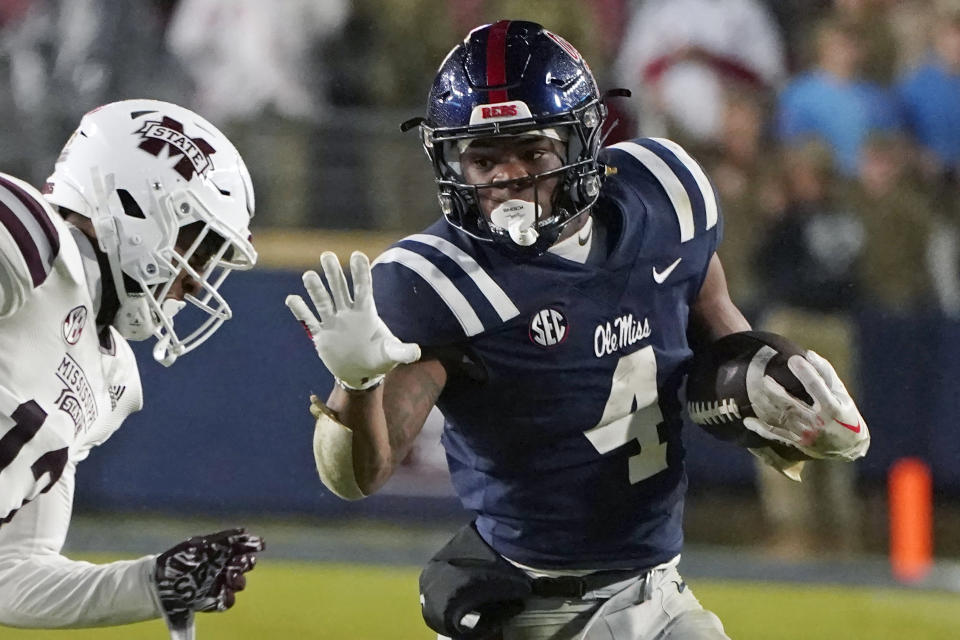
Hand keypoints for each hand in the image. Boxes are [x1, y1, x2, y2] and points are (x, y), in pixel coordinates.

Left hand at [154, 528, 263, 628]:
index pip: (243, 548)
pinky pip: (228, 602)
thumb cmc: (178, 560)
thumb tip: (244, 531)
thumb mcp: (198, 544)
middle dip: (247, 563)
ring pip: (239, 583)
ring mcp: (218, 585)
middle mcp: (223, 568)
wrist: (158, 582)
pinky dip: (229, 597)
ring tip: (231, 576)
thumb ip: (222, 538)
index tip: (260, 544)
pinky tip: (225, 592)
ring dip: (239, 579)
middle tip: (239, 562)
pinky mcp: (212, 601)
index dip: (253, 545)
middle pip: (245, 565)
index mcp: (221, 552)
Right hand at [285, 251, 420, 389]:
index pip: (363, 288)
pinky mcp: (321, 335)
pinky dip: (300, 310)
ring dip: (316, 289)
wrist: (361, 373)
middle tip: (327, 255)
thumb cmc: (379, 358)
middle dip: (334, 273)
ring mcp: (333, 322)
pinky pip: (309, 321)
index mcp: (366, 312)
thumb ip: (402, 352)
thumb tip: (416, 351)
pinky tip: (292, 298)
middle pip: (340, 289)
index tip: (357, 254)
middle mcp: (347, 313)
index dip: (360, 272)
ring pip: (323, 301)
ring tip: (309, 275)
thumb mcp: (391, 354)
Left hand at [744, 350, 869, 460]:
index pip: (817, 387)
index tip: (793, 359)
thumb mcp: (842, 394)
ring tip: (753, 391)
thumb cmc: (845, 413)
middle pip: (792, 405)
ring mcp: (806, 434)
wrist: (849, 447)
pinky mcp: (797, 443)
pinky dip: (761, 429)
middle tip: (764, 378)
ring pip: (780, 418)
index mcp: (832, 408)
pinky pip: (776, 435)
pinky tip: (748, 421)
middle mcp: (818, 422)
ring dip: (764, 406)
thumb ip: (826, 373)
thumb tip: (808, 354)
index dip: (805, 373)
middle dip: (776, 392)